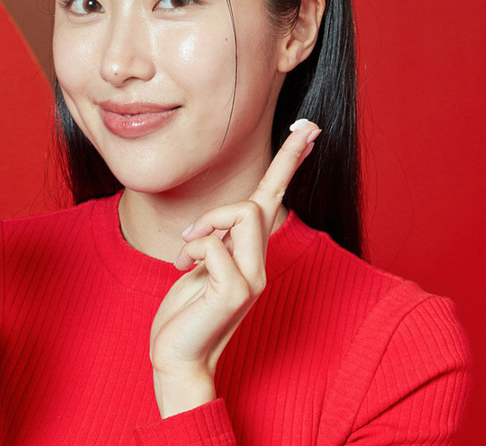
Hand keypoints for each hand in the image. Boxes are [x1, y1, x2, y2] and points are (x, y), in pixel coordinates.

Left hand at [149, 120, 320, 416]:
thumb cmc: (185, 310)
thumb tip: (219, 219)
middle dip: (217, 213)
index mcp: (251, 253)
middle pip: (259, 202)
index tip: (308, 129)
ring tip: (183, 254)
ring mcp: (253, 278)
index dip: (290, 161)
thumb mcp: (199, 264)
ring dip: (204, 228)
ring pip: (243, 215)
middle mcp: (260, 263)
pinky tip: (179, 269)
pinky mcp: (237, 291)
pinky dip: (189, 250)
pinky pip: (212, 245)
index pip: (276, 198)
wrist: (176, 355)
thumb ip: (216, 239)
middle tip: (189, 239)